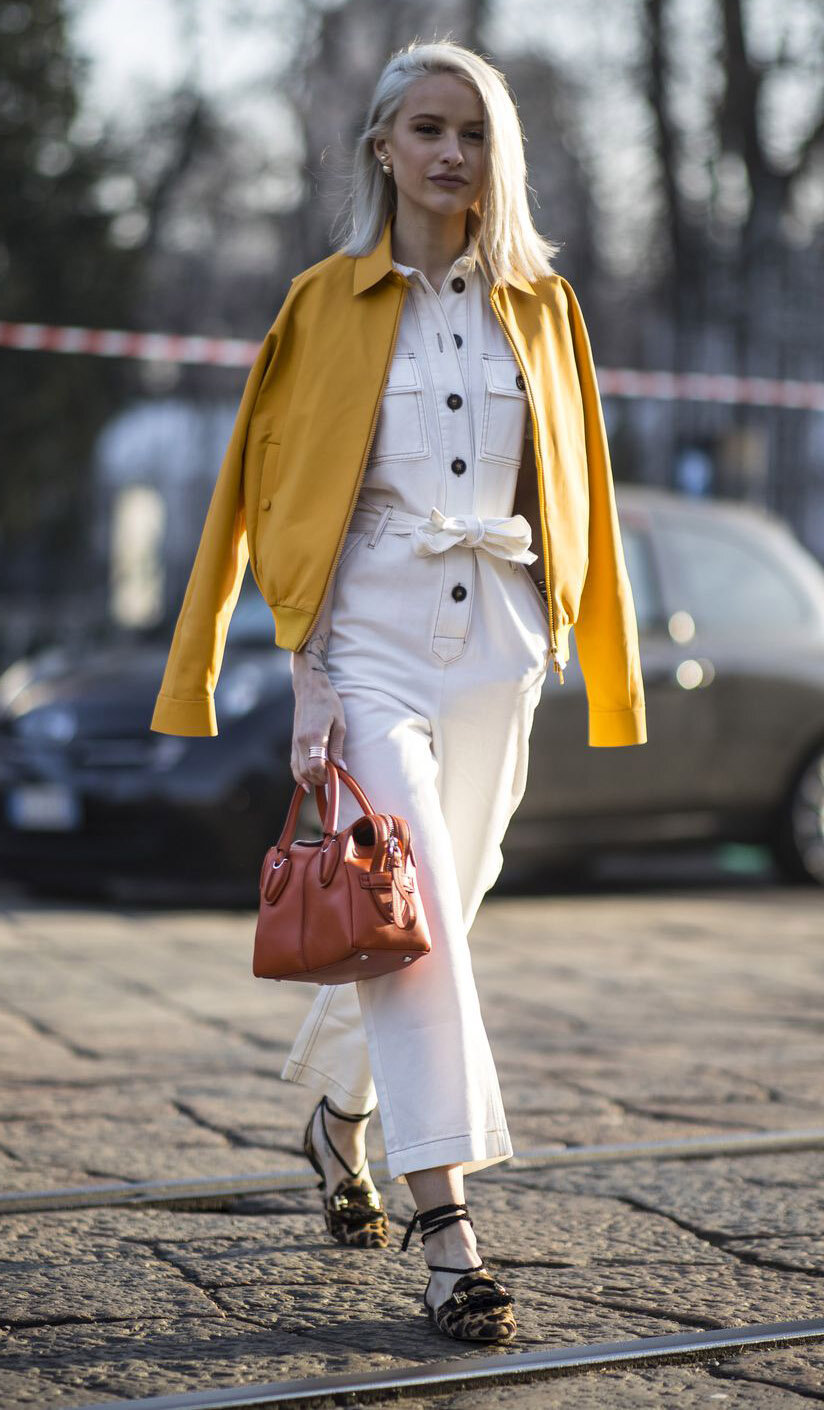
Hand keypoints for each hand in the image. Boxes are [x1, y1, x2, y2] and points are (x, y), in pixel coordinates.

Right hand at [291, 666, 346, 791]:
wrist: (310, 689)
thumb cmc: (328, 703)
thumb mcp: (339, 724)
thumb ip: (338, 747)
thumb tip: (341, 768)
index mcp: (314, 736)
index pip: (315, 766)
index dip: (326, 775)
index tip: (336, 774)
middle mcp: (301, 742)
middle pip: (306, 772)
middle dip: (320, 779)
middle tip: (333, 778)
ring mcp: (295, 743)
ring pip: (297, 771)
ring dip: (310, 779)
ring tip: (324, 778)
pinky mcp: (293, 743)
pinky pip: (293, 765)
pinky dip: (300, 775)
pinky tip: (309, 781)